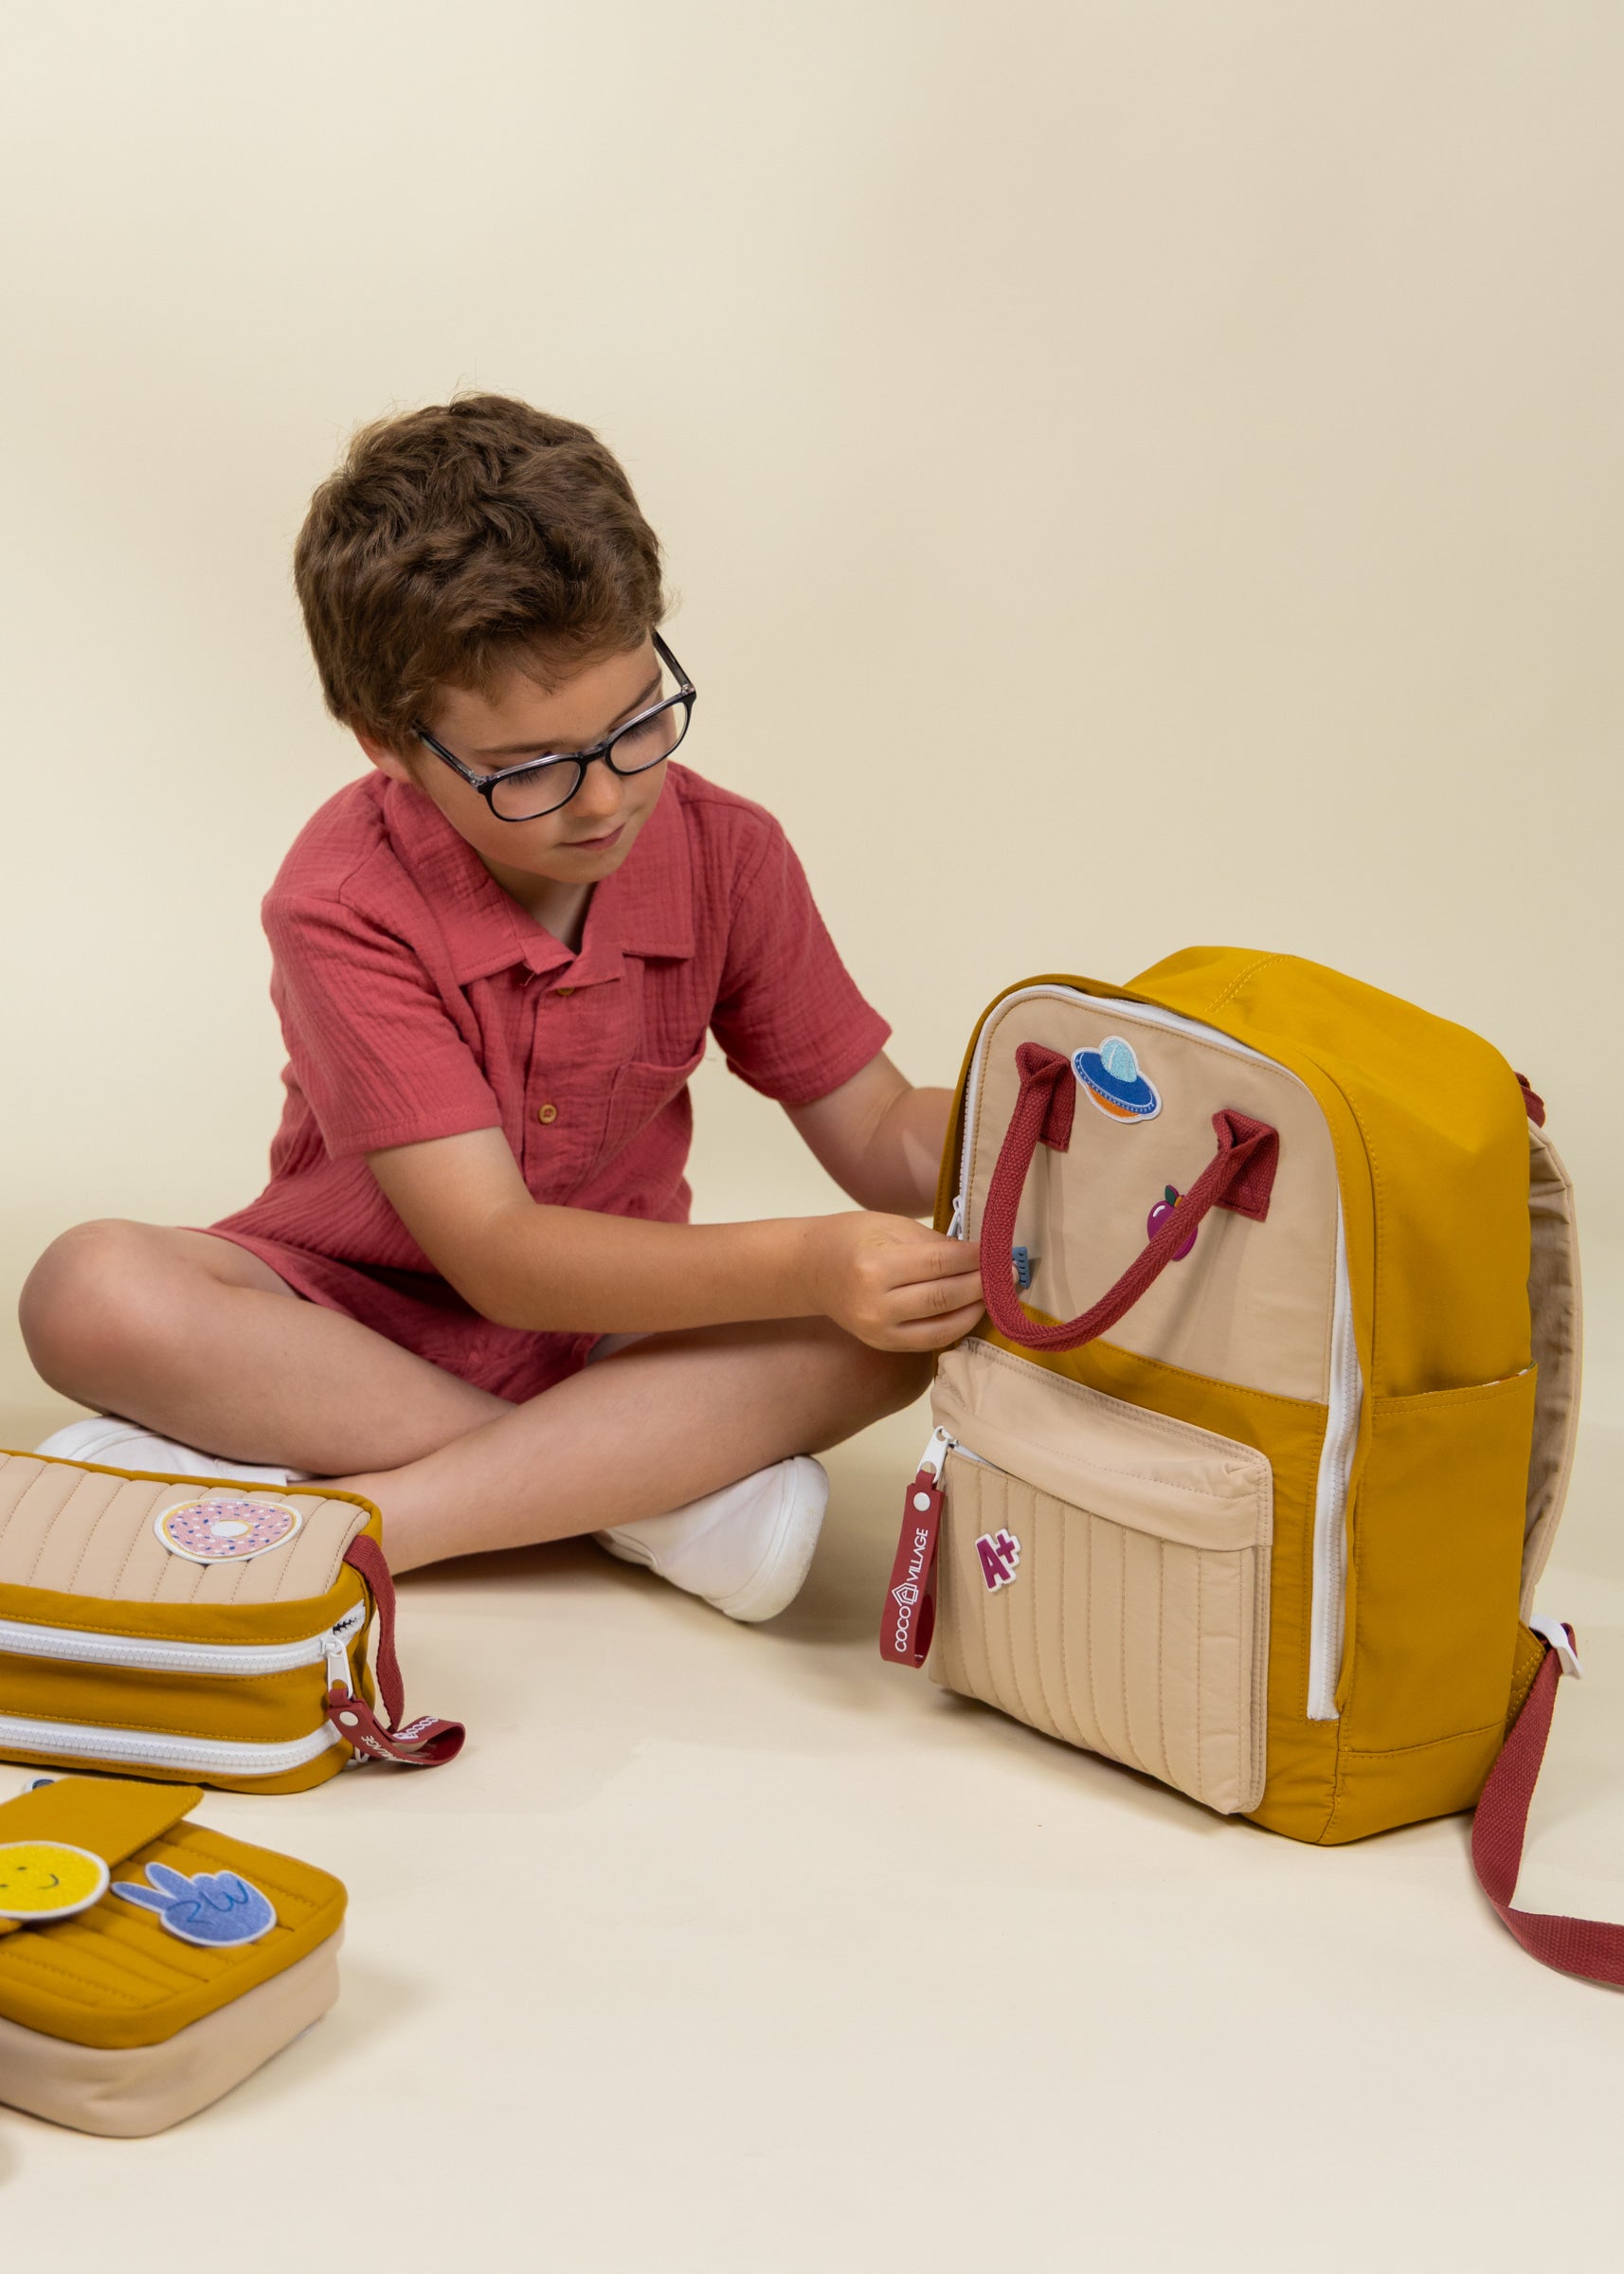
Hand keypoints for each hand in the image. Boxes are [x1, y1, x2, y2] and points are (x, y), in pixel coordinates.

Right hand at [807, 1214, 984, 1350]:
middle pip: (944, 1296)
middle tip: (1008, 1273)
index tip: (999, 1250)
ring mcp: (879, 1330)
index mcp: (875, 1266)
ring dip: (976, 1309)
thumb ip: (934, 1244)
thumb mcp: (891, 1227)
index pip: (940, 1263)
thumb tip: (979, 1255)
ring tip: (997, 1293)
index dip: (975, 1258)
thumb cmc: (852, 1238)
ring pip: (942, 1325)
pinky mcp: (884, 1344)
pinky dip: (957, 1326)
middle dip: (982, 1284)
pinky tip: (973, 1310)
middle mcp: (876, 1304)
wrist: (811, 1269)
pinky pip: (930, 1340)